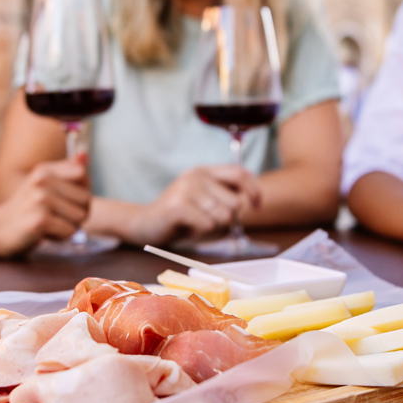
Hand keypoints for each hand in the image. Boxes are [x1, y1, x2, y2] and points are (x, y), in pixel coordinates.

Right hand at [0, 159, 91, 253]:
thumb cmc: (24, 210)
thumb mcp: (42, 185)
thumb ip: (66, 171)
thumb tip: (85, 154)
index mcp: (44, 169)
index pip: (81, 173)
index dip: (81, 190)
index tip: (67, 200)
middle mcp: (42, 181)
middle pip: (85, 198)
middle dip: (77, 213)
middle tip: (55, 217)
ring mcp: (41, 199)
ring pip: (80, 217)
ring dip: (68, 226)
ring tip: (48, 224)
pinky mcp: (41, 220)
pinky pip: (70, 231)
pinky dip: (60, 237)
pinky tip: (44, 233)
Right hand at [126, 165, 262, 244]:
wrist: (144, 223)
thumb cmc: (180, 216)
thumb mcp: (203, 200)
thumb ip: (224, 196)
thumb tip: (248, 201)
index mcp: (205, 171)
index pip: (240, 173)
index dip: (254, 190)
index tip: (258, 206)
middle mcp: (196, 175)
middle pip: (235, 202)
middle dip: (229, 219)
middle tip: (210, 222)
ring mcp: (186, 188)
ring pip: (224, 216)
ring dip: (215, 227)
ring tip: (198, 224)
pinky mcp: (178, 206)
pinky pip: (208, 225)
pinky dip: (202, 232)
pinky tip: (189, 227)